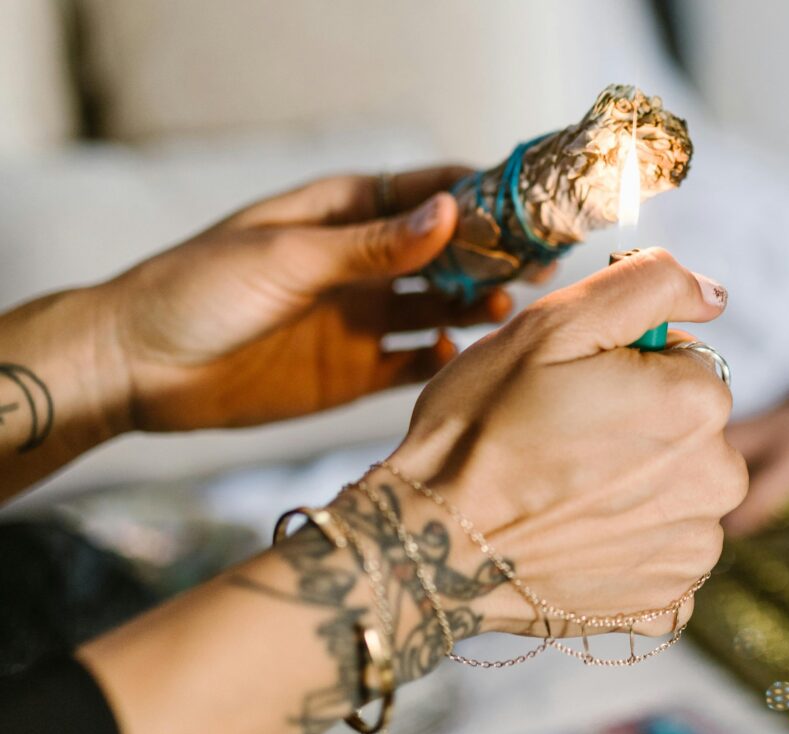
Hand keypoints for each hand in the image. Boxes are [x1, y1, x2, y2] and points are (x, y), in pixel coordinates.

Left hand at [104, 166, 511, 431]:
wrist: (138, 368)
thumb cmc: (199, 290)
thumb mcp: (289, 258)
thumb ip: (372, 244)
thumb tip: (448, 212)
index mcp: (341, 216)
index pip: (422, 195)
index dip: (475, 198)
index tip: (524, 206)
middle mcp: (359, 266)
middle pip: (442, 255)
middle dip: (491, 256)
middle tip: (538, 264)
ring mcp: (359, 319)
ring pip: (437, 307)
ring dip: (474, 306)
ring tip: (504, 309)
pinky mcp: (352, 372)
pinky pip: (412, 363)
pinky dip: (439, 360)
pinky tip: (454, 355)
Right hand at [385, 248, 746, 636]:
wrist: (431, 542)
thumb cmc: (482, 428)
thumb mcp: (552, 325)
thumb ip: (647, 286)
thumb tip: (712, 293)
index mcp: (698, 404)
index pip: (686, 362)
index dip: (628, 366)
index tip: (576, 389)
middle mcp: (716, 481)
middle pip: (688, 428)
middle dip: (638, 424)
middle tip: (562, 439)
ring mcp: (692, 549)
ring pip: (677, 489)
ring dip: (635, 485)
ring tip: (562, 490)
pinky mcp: (665, 600)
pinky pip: (662, 550)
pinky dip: (627, 542)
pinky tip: (576, 535)